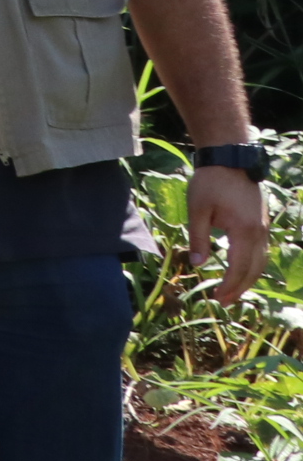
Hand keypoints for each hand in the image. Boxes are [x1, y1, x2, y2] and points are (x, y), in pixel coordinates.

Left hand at [189, 164, 271, 304]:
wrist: (230, 158)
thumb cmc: (211, 182)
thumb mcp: (197, 210)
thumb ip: (198, 238)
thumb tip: (197, 264)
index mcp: (244, 231)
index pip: (239, 267)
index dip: (229, 285)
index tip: (218, 298)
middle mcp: (260, 232)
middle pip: (254, 269)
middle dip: (241, 288)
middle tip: (225, 302)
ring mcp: (264, 227)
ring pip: (261, 261)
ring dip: (248, 278)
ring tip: (233, 291)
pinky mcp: (262, 223)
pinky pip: (262, 251)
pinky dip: (253, 265)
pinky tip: (242, 271)